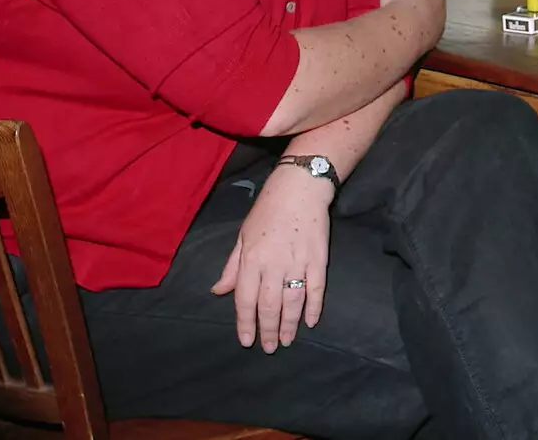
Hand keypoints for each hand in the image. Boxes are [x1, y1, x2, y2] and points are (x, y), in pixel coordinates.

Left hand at [211, 164, 332, 351]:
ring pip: (292, 302)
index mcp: (251, 259)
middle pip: (269, 306)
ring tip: (287, 341)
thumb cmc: (267, 211)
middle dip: (268, 330)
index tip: (247, 341)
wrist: (300, 189)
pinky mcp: (318, 259)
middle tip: (270, 348)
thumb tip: (218, 292)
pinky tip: (310, 322)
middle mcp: (273, 265)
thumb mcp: (243, 236)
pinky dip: (314, 308)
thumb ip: (232, 267)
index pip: (245, 300)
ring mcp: (298, 263)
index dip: (245, 323)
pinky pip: (316, 289)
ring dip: (289, 325)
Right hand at [379, 0, 446, 45]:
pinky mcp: (435, 36)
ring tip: (404, 19)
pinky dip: (419, 30)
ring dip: (421, 16)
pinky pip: (427, 31)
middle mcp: (441, 0)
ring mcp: (440, 19)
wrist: (405, 26)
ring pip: (431, 15)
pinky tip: (407, 31)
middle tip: (404, 2)